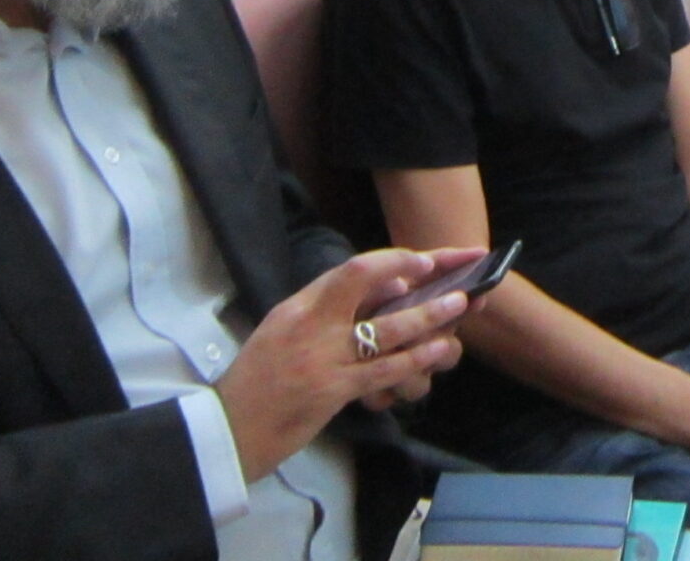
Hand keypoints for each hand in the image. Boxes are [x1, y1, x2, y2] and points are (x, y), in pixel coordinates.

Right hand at [216, 249, 475, 482]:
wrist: (229, 430)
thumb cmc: (258, 381)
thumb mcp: (282, 332)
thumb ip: (323, 312)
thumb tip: (379, 294)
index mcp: (298, 305)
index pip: (351, 270)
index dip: (392, 261)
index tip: (423, 259)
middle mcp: (310, 322)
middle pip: (369, 282)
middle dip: (420, 271)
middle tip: (456, 266)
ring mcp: (321, 357)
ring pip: (387, 328)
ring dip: (429, 316)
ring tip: (461, 305)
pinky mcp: (331, 391)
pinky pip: (383, 369)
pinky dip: (415, 358)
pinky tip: (439, 350)